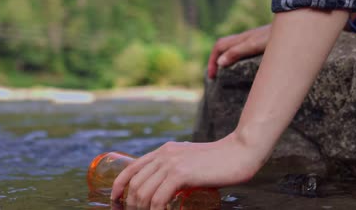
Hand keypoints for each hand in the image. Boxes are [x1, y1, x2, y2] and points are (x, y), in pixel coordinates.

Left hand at [110, 133, 262, 209]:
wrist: (239, 152)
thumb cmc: (220, 162)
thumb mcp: (192, 161)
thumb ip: (179, 169)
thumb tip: (170, 187)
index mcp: (164, 151)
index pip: (131, 168)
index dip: (118, 186)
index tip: (116, 200)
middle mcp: (164, 154)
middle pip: (135, 183)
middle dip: (131, 204)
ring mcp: (172, 163)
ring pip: (144, 191)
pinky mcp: (182, 173)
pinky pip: (159, 198)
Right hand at [207, 25, 270, 78]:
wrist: (294, 27)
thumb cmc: (273, 36)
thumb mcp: (254, 46)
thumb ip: (237, 52)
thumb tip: (219, 62)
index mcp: (240, 39)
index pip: (218, 47)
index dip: (212, 61)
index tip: (212, 77)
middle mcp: (244, 38)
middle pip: (223, 46)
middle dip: (215, 60)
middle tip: (215, 76)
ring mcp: (252, 39)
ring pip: (232, 47)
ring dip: (225, 58)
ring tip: (225, 72)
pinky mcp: (261, 42)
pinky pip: (243, 49)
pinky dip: (237, 57)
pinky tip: (245, 65)